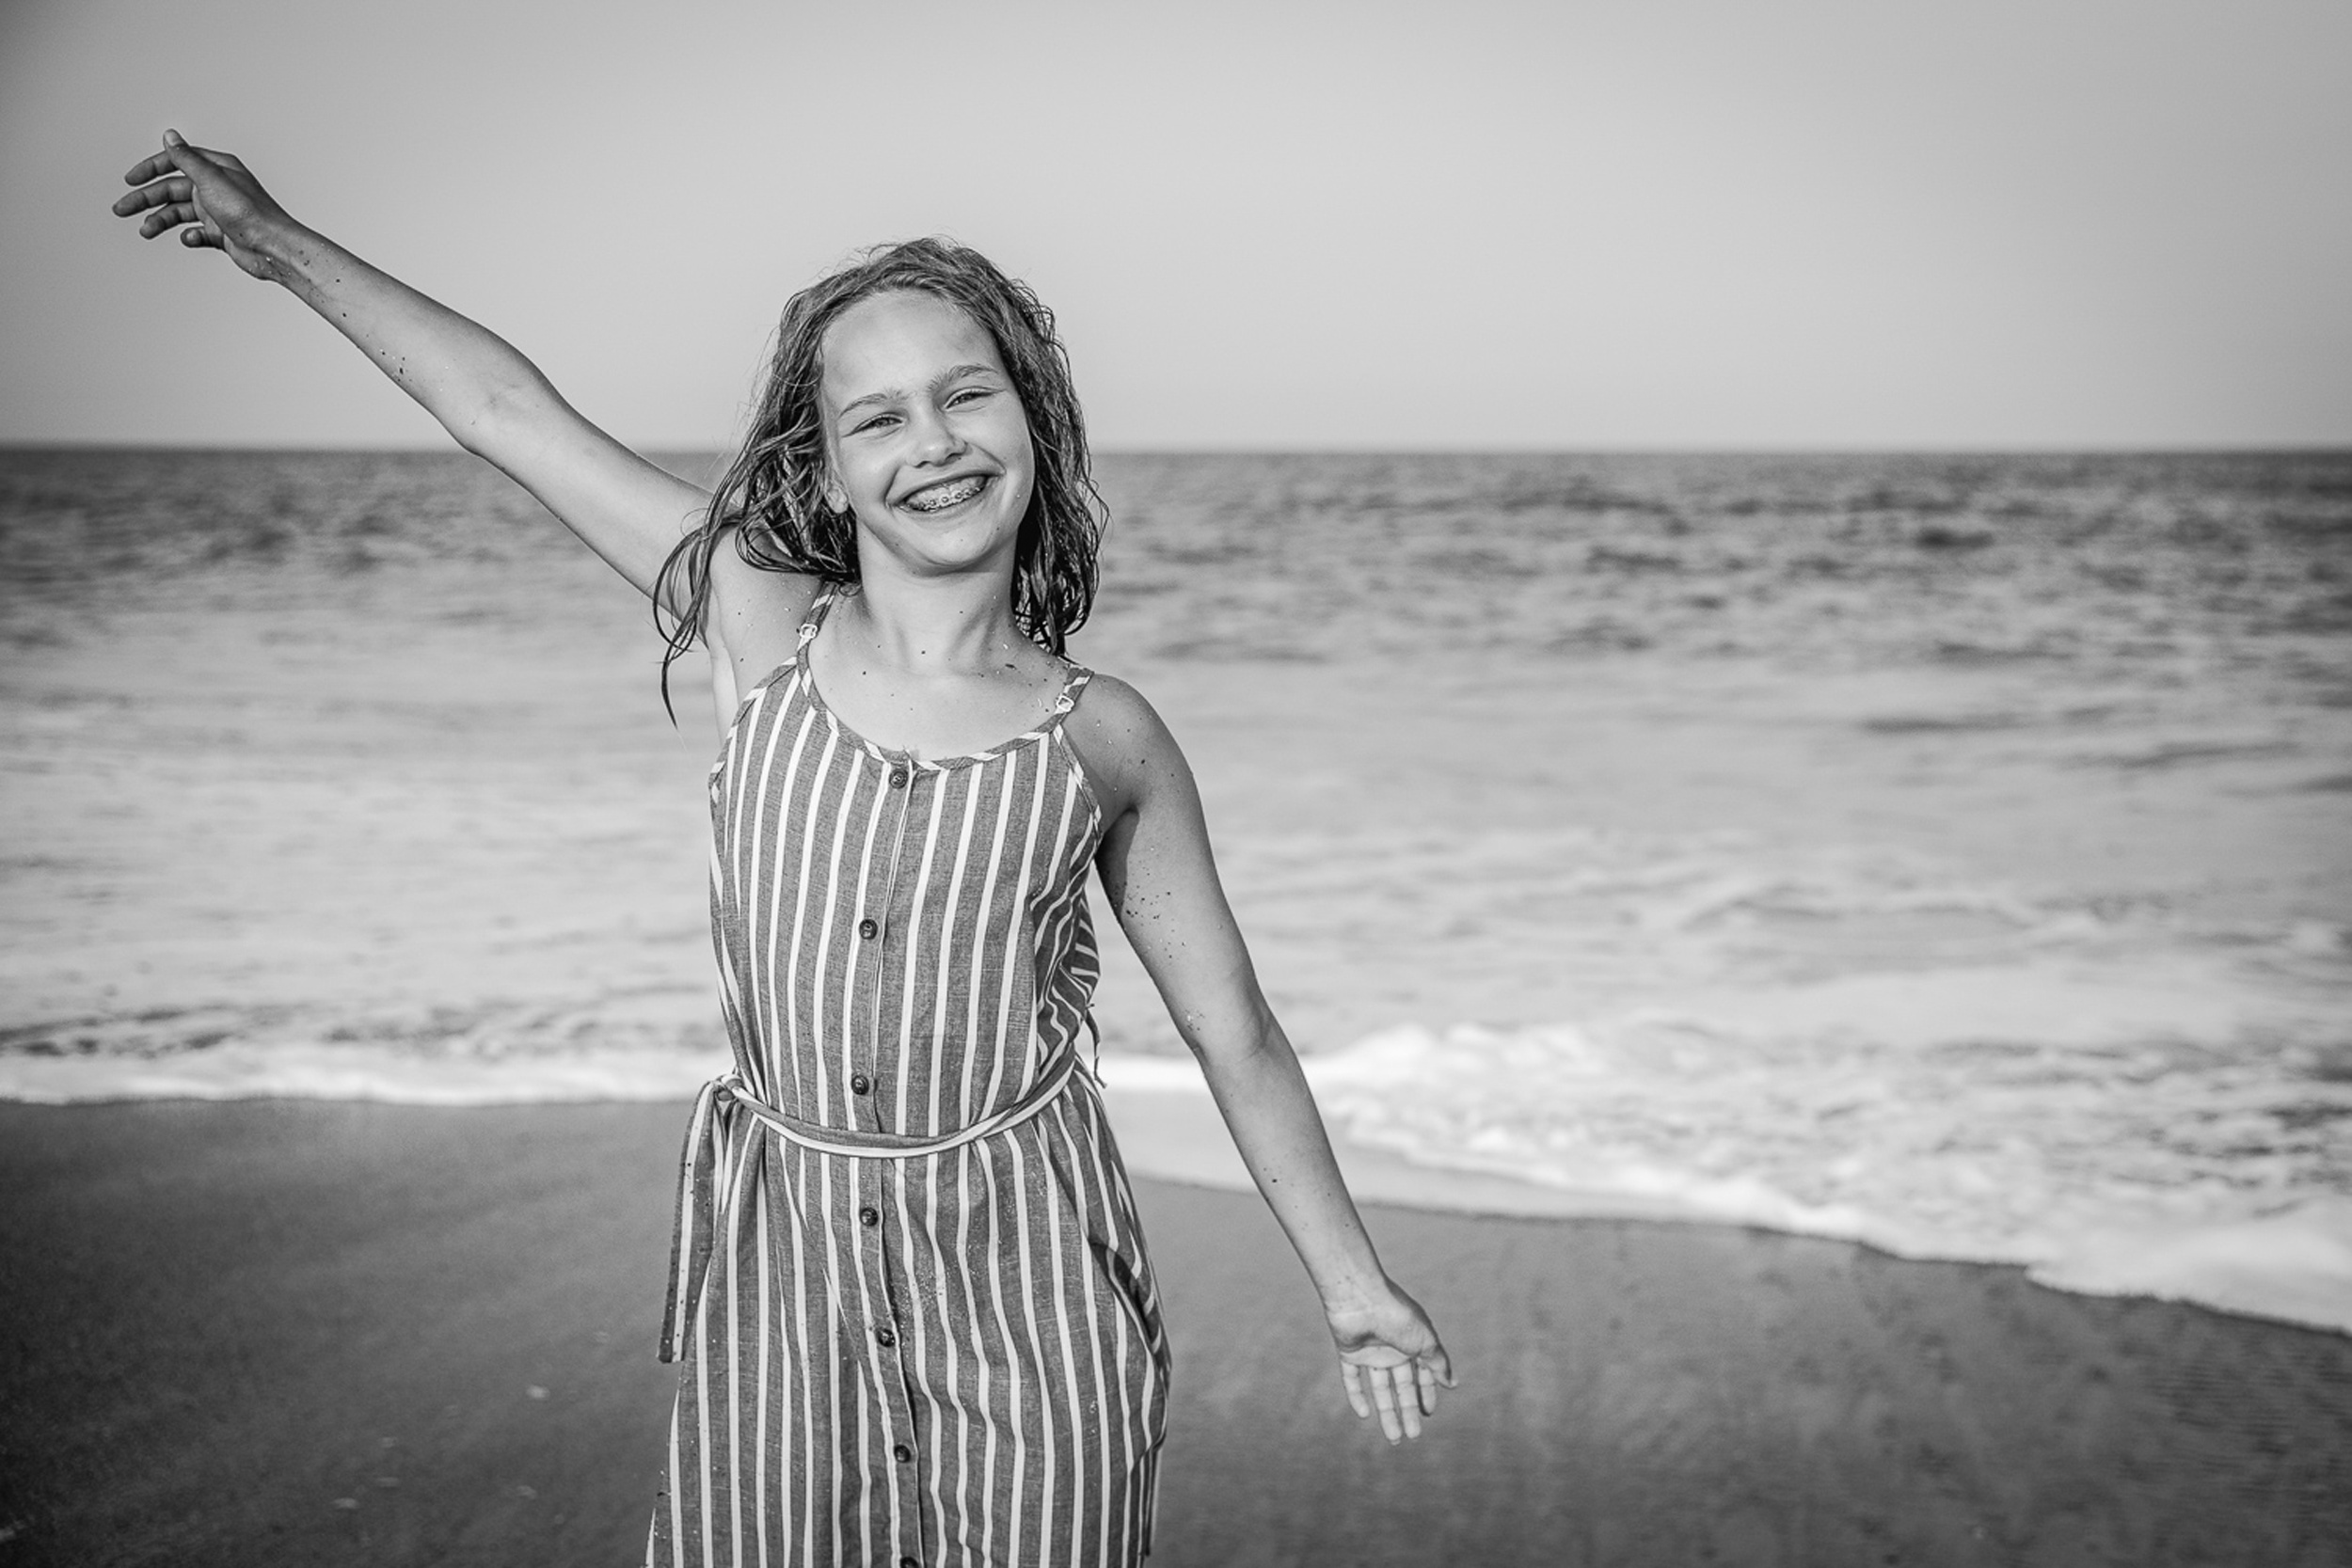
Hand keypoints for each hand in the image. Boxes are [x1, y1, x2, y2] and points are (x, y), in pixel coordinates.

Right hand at [112, 130, 294, 281]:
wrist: (273, 249)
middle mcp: (217, 188)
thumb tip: (169, 135)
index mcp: (216, 169)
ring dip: (161, 220)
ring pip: (181, 212)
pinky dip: (189, 236)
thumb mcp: (211, 180)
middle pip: (172, 189)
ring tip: (145, 231)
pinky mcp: (224, 234)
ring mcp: (220, 211)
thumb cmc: (249, 213)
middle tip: (121, 209)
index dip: (150, 168)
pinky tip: (188, 239)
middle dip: (146, 199)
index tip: (129, 179)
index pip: (176, 161)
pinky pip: (198, 233)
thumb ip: (187, 158)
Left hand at [1327, 1280, 1454, 1443]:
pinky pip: (1352, 1378)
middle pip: (1402, 1386)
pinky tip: (1364, 1414)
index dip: (1426, 1394)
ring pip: (1379, 1388)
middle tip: (1413, 1436)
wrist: (1360, 1297)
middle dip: (1407, 1411)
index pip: (1422, 1374)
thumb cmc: (1398, 1315)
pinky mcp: (1350, 1352)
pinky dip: (1357, 1396)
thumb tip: (1453, 1383)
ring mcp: (1371, 1350)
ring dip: (1386, 1412)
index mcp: (1414, 1343)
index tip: (1427, 1414)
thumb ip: (1438, 1363)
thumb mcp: (1426, 1341)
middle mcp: (1393, 1348)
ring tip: (1394, 1438)